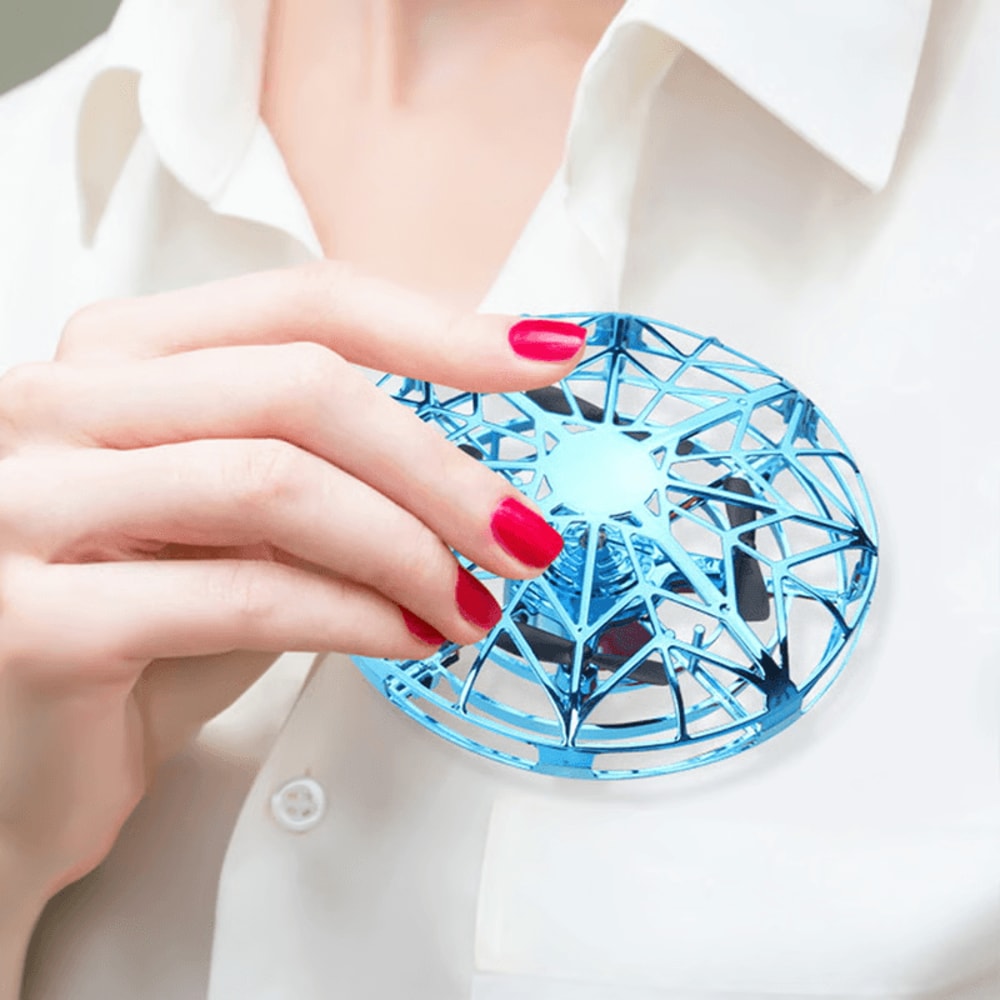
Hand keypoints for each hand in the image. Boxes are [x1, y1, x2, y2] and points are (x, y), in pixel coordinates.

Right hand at [0, 261, 583, 923]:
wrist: (20, 763)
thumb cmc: (140, 634)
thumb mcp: (234, 527)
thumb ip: (321, 473)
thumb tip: (471, 465)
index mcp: (116, 358)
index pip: (303, 303)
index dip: (439, 328)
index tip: (541, 359)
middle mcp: (56, 406)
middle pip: (300, 387)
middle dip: (438, 468)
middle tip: (520, 534)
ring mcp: (26, 505)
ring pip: (275, 481)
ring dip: (407, 548)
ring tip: (469, 603)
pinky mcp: (34, 620)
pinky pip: (244, 596)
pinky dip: (354, 615)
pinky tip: (407, 636)